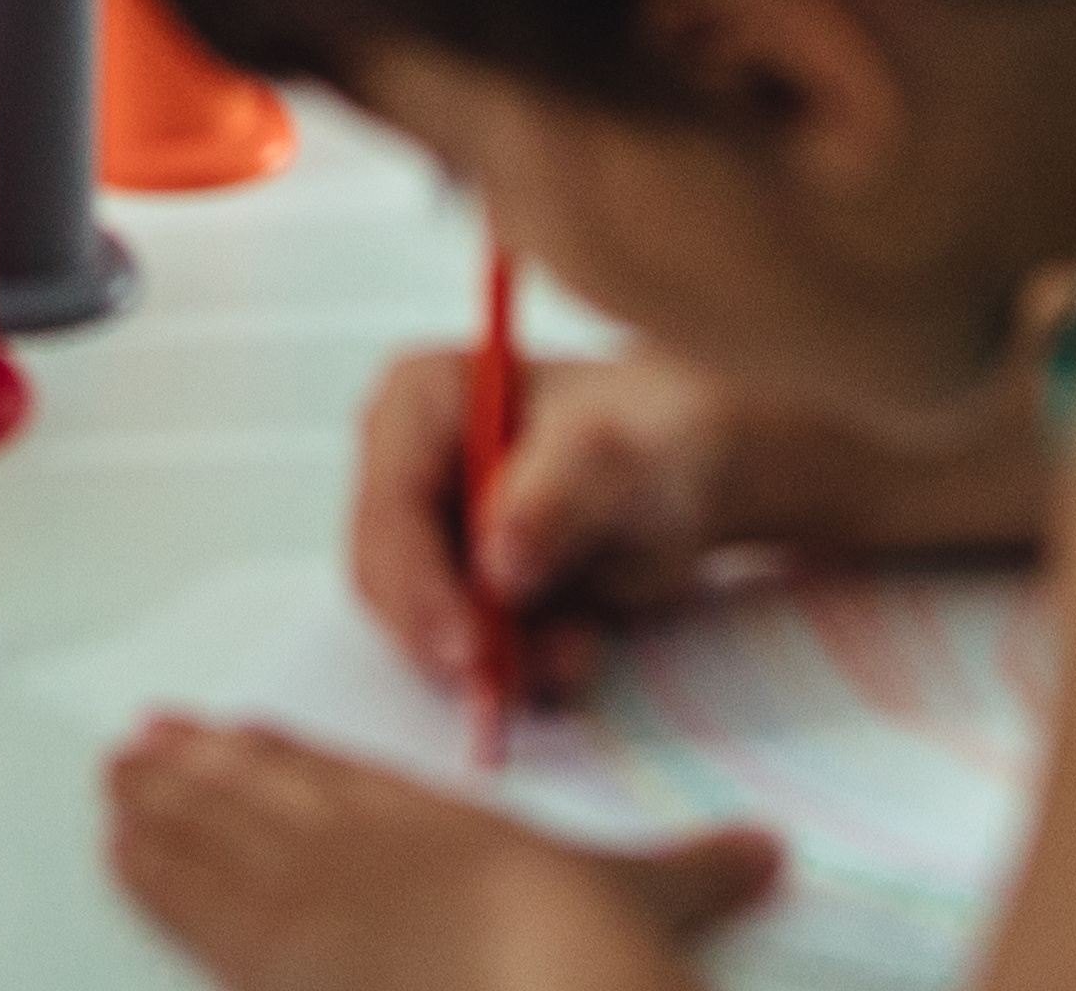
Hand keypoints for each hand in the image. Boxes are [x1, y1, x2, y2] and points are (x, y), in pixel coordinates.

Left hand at [105, 716, 776, 990]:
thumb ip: (696, 869)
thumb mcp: (649, 901)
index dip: (282, 755)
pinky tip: (118, 856)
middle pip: (258, 795)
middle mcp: (360, 846)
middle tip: (139, 746)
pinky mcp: (273, 959)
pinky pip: (193, 905)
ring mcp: (308, 898)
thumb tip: (766, 851)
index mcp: (433, 821)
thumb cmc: (580, 950)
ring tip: (113, 787)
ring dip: (156, 810)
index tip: (236, 733)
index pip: (342, 775)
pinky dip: (150, 876)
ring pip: (211, 837)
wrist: (544, 987)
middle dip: (195, 772)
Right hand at [346, 341, 740, 706]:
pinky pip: (455, 649)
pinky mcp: (449, 586)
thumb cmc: (654, 439)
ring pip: (418, 624)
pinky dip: (510, 666)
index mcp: (421, 399)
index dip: (417, 582)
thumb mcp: (624, 456)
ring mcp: (423, 529)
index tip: (470, 648)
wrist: (687, 476)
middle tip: (527, 676)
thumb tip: (498, 564)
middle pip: (387, 574)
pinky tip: (572, 647)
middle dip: (456, 635)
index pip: (390, 501)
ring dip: (494, 658)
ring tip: (578, 650)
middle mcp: (404, 463)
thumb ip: (562, 494)